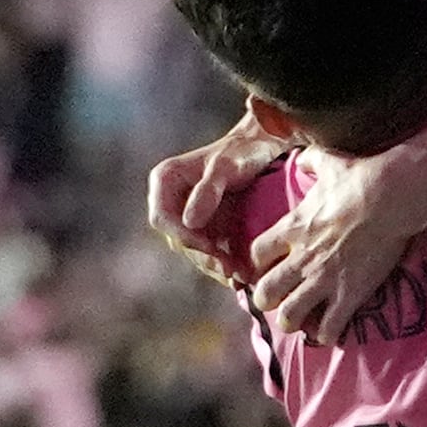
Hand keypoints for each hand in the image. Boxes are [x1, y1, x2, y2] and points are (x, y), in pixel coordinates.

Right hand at [147, 110, 289, 284]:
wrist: (263, 147)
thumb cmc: (243, 150)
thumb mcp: (226, 167)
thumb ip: (207, 191)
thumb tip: (188, 222)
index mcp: (166, 181)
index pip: (162, 218)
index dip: (183, 237)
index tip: (209, 248)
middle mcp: (172, 200)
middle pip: (179, 239)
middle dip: (204, 257)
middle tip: (229, 271)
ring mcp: (188, 215)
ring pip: (195, 250)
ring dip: (215, 266)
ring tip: (240, 278)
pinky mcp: (206, 226)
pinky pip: (210, 250)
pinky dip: (224, 263)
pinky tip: (241, 276)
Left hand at [249, 148, 425, 344]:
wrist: (390, 197)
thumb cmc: (359, 177)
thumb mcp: (328, 163)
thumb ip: (311, 162)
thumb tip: (305, 157)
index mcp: (291, 228)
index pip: (256, 254)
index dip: (259, 263)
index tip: (268, 265)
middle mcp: (300, 258)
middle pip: (265, 292)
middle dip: (267, 300)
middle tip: (277, 300)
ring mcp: (323, 279)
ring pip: (290, 316)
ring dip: (292, 321)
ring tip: (300, 321)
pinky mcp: (349, 294)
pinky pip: (329, 328)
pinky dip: (327, 335)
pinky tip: (330, 333)